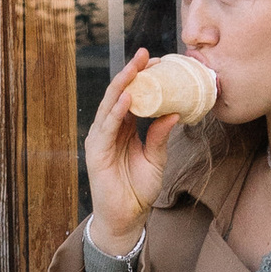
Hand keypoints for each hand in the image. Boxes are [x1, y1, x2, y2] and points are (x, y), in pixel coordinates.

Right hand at [82, 50, 178, 259]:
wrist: (127, 217)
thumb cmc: (139, 188)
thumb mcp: (157, 158)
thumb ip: (160, 135)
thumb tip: (174, 112)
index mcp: (124, 127)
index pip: (132, 96)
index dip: (142, 78)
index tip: (157, 62)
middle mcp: (110, 129)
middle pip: (119, 94)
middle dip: (131, 73)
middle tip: (145, 54)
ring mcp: (100, 139)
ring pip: (110, 105)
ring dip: (123, 85)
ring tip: (136, 68)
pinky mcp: (96, 152)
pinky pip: (106, 127)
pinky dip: (116, 111)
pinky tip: (128, 97)